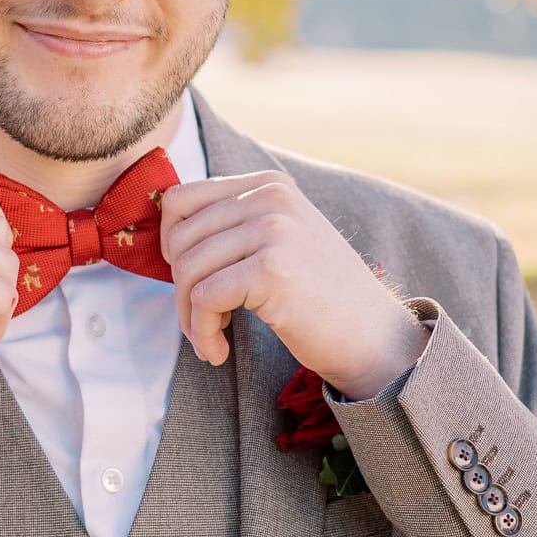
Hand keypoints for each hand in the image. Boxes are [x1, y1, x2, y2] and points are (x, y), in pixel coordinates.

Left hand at [160, 169, 429, 398]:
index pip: (181, 199)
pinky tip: (218, 351)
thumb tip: (162, 237)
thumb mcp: (278, 242)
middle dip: (179, 289)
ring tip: (210, 340)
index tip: (188, 282)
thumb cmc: (319, 299)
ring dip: (189, 317)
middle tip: (202, 323)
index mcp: (268, 185)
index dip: (168, 246)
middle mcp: (270, 197)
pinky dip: (202, 332)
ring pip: (187, 270)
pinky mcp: (271, 269)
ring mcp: (273, 230)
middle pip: (179, 238)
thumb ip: (233, 227)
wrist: (373, 337)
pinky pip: (204, 298)